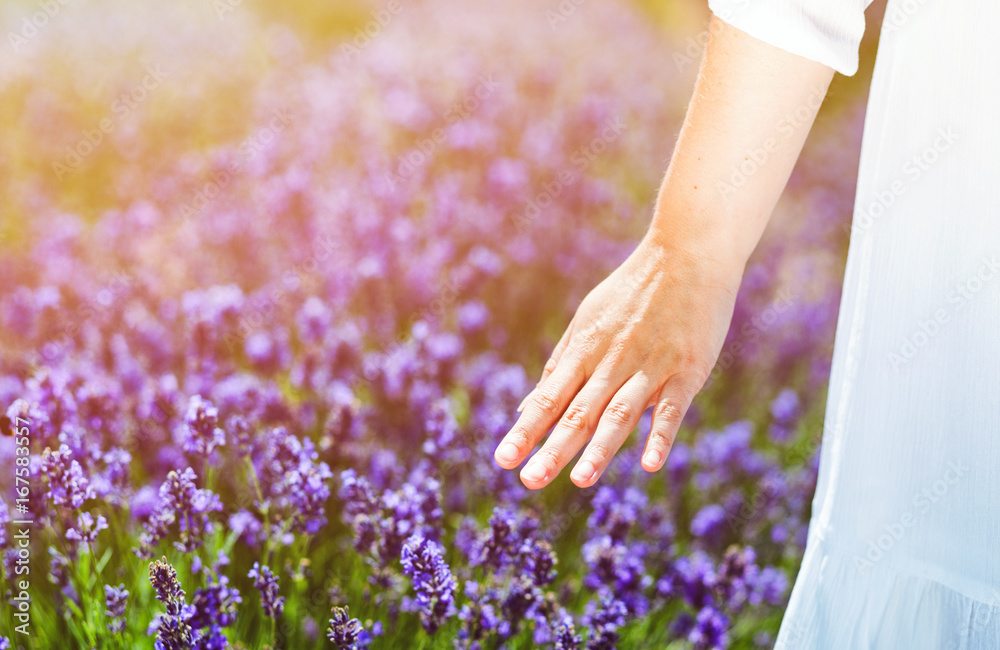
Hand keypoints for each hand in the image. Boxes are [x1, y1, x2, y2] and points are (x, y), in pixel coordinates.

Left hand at [493, 235, 743, 488]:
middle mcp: (611, 361)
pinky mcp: (687, 370)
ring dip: (600, 448)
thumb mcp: (588, 321)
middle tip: (528, 481)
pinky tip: (650, 464)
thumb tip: (525, 408)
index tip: (503, 460)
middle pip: (578, 412)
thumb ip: (559, 366)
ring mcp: (650, 366)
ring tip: (579, 480)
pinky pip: (671, 408)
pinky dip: (660, 435)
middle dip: (553, 448)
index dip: (525, 430)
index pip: (548, 398)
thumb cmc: (633, 291)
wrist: (688, 252)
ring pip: (620, 413)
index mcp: (584, 350)